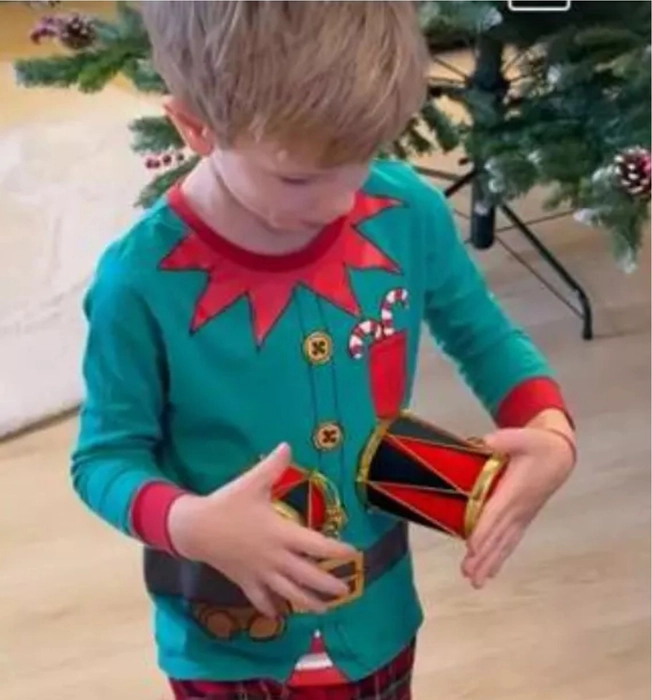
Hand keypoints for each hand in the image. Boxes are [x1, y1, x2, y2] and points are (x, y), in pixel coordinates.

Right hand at [168, 443, 356, 617]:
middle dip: (328, 584)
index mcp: (281, 533)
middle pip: (307, 576)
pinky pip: (260, 599)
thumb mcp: (251, 482)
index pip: (316, 545)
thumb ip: (273, 466)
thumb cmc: (226, 504)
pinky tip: (279, 616)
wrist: (194, 528)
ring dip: (308, 603)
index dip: (337, 550)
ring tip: (324, 610)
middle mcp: (275, 557)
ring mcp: (260, 573)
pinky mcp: (245, 581)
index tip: (353, 553)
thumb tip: (287, 445)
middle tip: (346, 589)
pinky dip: (271, 609)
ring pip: (288, 593)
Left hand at [462, 426, 575, 588]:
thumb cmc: (537, 445)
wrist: (558, 457)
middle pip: (498, 536)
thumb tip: (485, 441)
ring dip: (489, 563)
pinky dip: (499, 557)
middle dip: (483, 556)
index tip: (471, 547)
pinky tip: (489, 573)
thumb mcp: (522, 436)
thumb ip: (505, 439)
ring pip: (504, 544)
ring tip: (475, 581)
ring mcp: (521, 517)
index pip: (496, 513)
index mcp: (514, 490)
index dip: (483, 530)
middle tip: (468, 575)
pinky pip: (510, 542)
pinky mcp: (522, 519)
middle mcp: (518, 509)